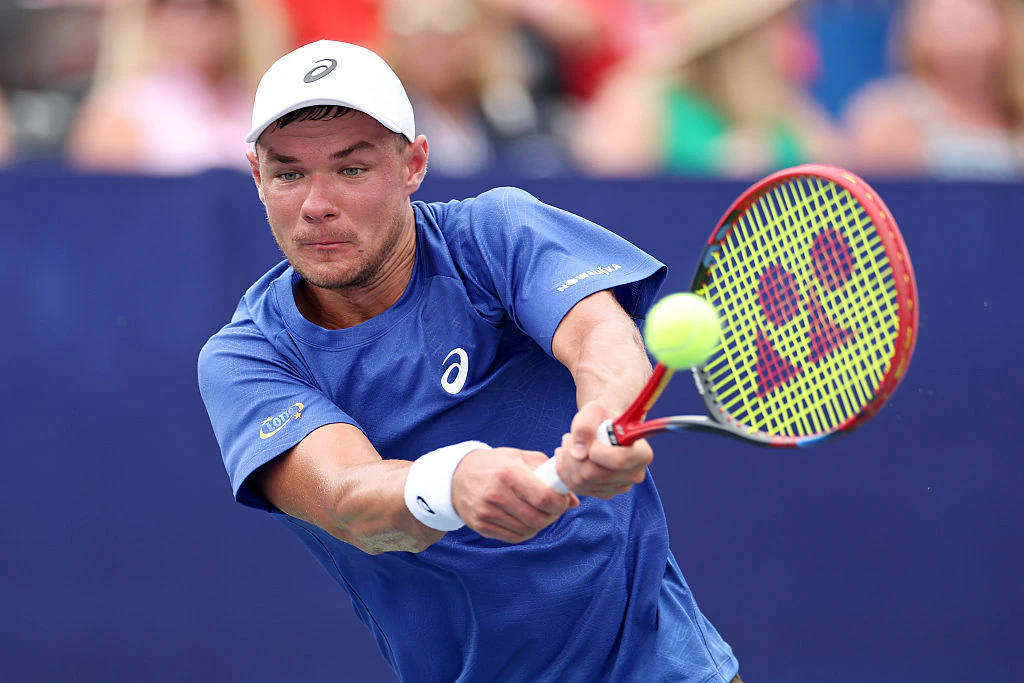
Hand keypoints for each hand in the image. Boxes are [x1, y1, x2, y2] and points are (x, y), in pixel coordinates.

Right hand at [452, 447, 578, 542]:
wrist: (457, 476)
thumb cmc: (496, 464)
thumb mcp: (520, 458)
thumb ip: (549, 474)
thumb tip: (574, 500)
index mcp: (509, 473)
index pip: (545, 498)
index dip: (560, 503)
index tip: (562, 500)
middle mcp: (496, 494)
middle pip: (538, 518)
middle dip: (553, 516)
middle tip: (553, 509)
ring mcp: (487, 512)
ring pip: (528, 530)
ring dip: (540, 524)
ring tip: (538, 512)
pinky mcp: (481, 526)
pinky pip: (514, 537)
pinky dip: (526, 531)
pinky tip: (524, 519)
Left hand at [553, 401, 652, 497]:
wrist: (604, 429)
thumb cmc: (602, 418)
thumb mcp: (593, 411)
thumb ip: (585, 427)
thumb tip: (578, 453)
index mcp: (642, 453)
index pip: (618, 461)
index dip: (596, 452)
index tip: (590, 442)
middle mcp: (634, 474)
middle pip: (594, 474)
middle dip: (574, 455)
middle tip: (569, 438)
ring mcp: (619, 487)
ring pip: (581, 482)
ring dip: (567, 462)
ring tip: (569, 445)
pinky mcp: (604, 493)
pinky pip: (577, 488)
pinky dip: (566, 472)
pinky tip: (569, 457)